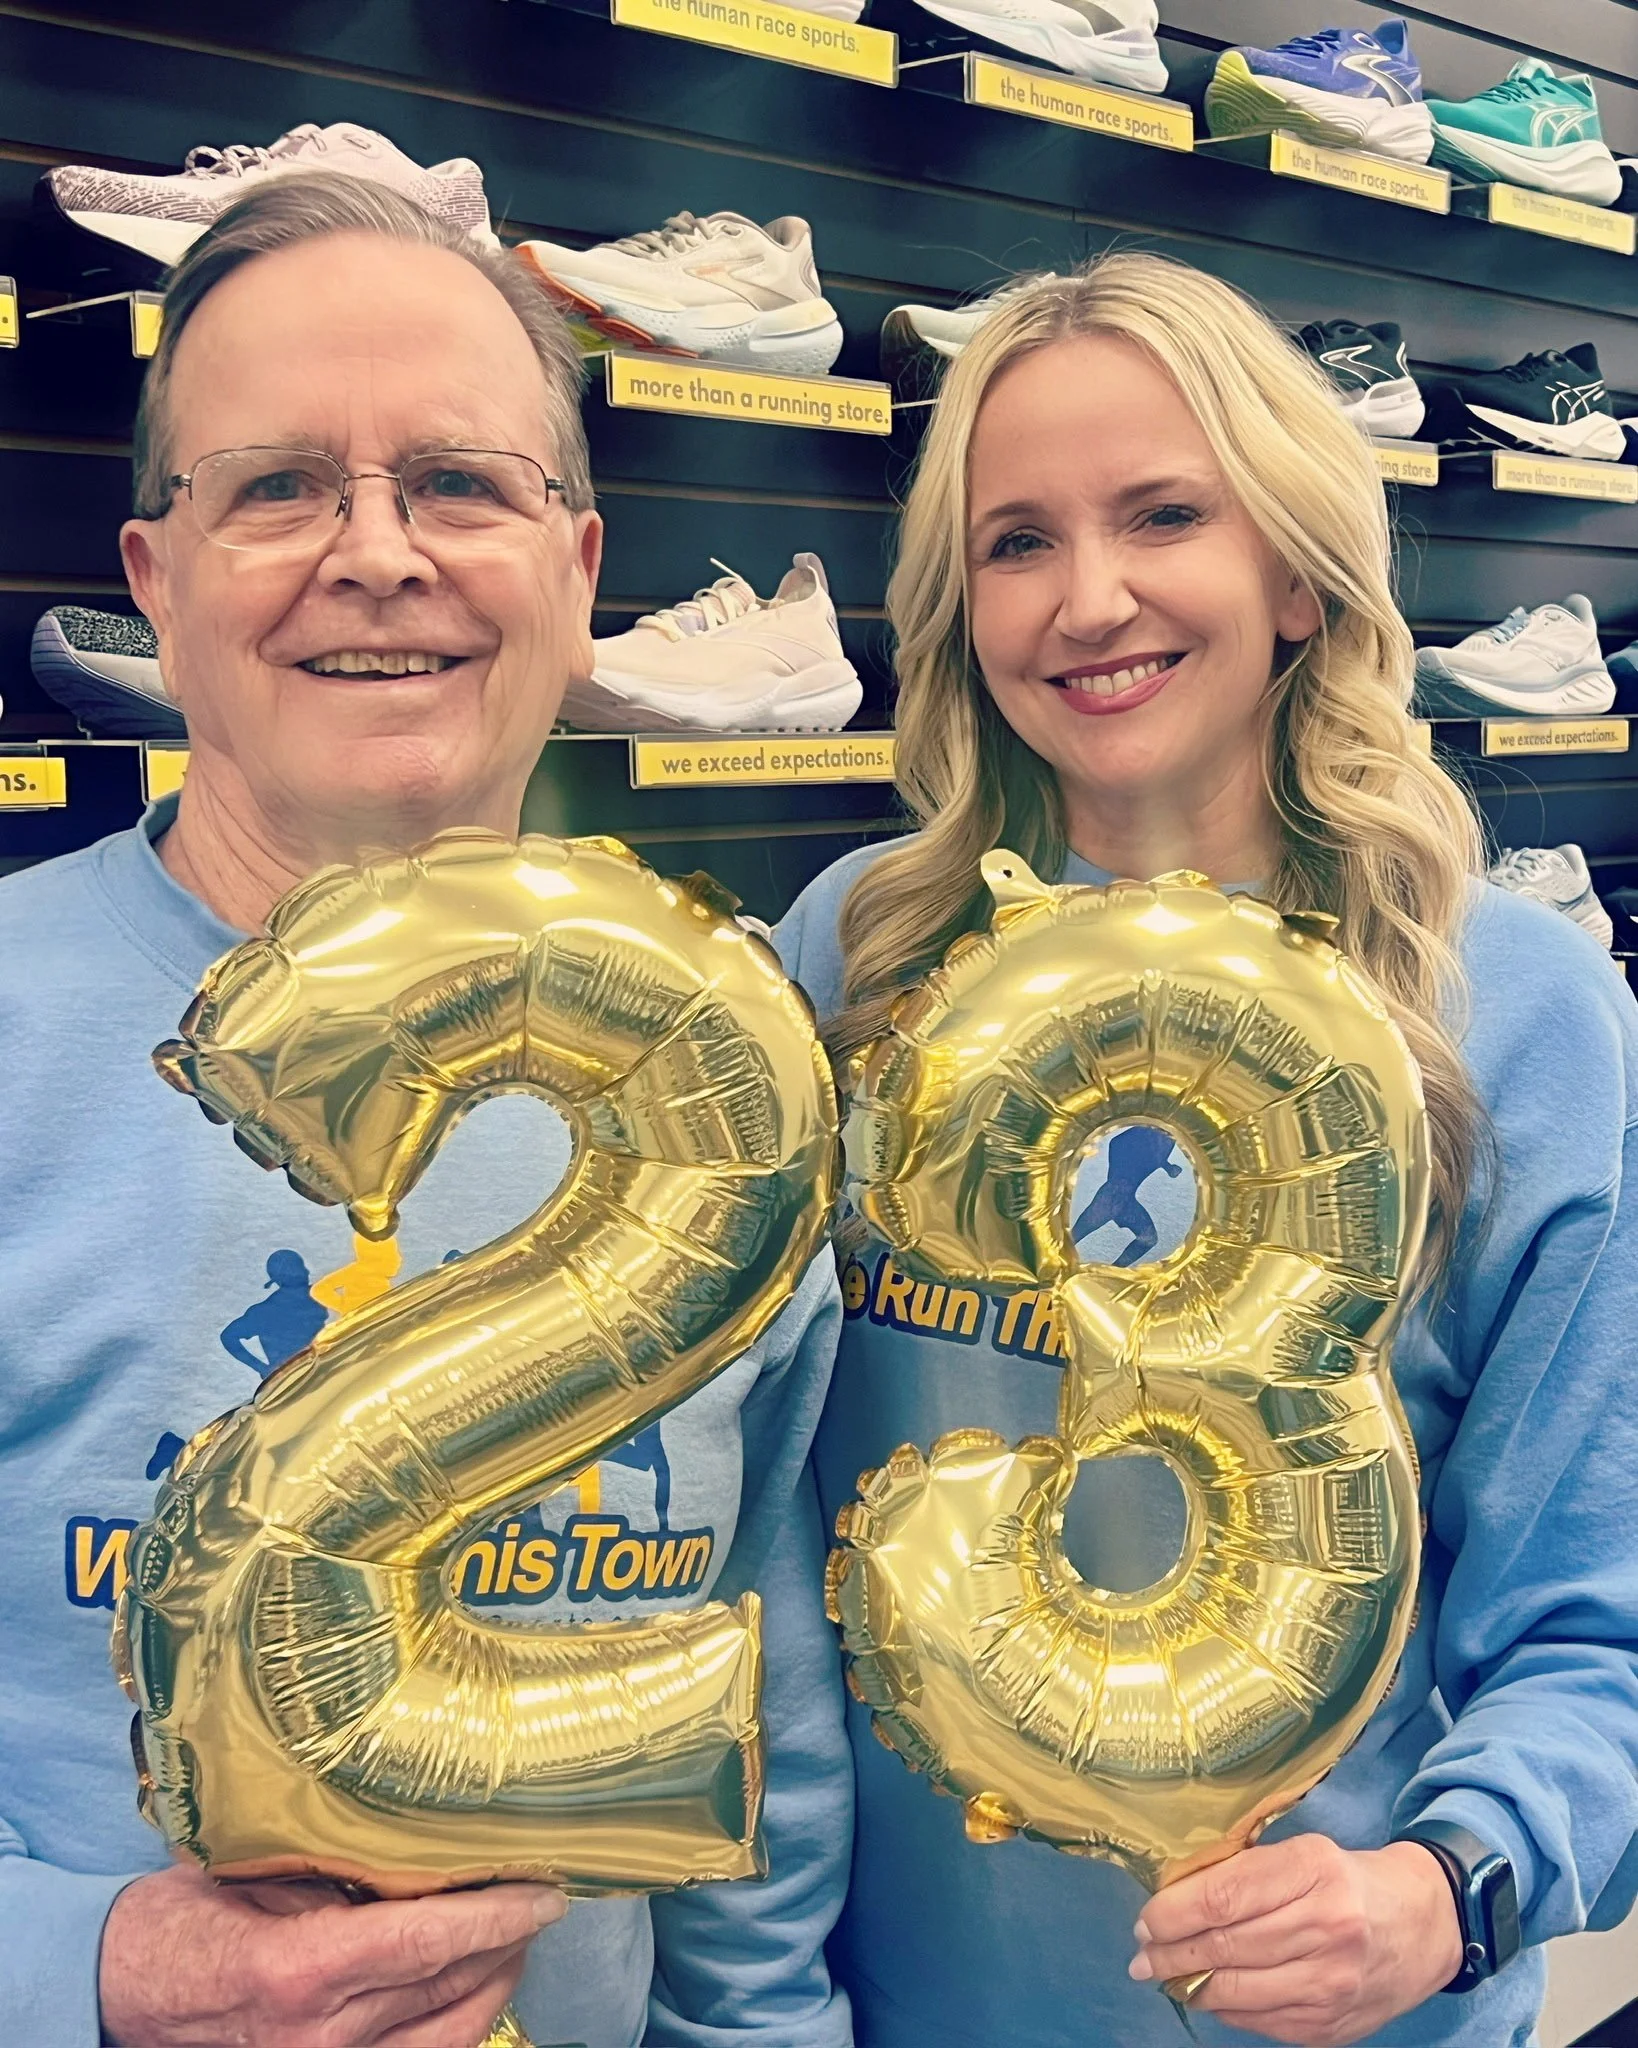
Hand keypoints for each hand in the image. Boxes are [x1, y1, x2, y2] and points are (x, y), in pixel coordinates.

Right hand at [99, 1861, 565, 2046]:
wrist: (117, 1997)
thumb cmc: (181, 1924)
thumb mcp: (257, 1877)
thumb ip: (339, 1879)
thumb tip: (425, 1858)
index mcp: (302, 1972)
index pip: (428, 1941)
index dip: (498, 1916)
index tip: (546, 1891)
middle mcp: (322, 2037)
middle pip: (451, 1989)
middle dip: (509, 1943)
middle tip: (539, 1895)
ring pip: (449, 2037)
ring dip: (494, 1984)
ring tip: (514, 1937)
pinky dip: (457, 2025)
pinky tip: (471, 1985)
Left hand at [1130, 1835, 1463, 2044]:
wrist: (1422, 1925)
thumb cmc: (1347, 1881)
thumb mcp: (1303, 1855)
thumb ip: (1245, 1874)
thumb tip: (1173, 1901)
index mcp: (1313, 1870)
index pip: (1223, 1897)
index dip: (1172, 1913)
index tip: (1146, 1920)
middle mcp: (1326, 1927)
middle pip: (1224, 1947)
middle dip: (1169, 1953)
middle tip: (1142, 1954)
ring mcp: (1331, 1983)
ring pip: (1236, 1992)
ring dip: (1189, 1986)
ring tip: (1164, 1975)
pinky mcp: (1331, 2025)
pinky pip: (1259, 2022)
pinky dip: (1225, 2010)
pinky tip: (1209, 1994)